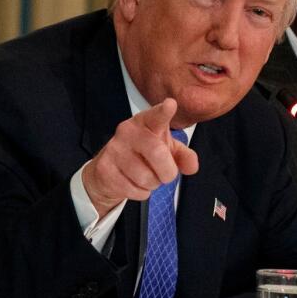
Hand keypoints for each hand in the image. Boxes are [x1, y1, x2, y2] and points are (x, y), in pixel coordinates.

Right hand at [81, 98, 198, 216]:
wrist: (109, 171)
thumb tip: (192, 167)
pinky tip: (134, 184)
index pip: (156, 116)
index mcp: (146, 123)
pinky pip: (134, 189)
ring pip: (146, 177)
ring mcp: (114, 149)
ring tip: (146, 177)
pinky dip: (140, 193)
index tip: (170, 105)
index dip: (163, 111)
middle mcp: (128, 131)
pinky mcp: (104, 168)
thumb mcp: (167, 151)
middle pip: (158, 153)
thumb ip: (183, 156)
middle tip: (166, 175)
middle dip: (168, 172)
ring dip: (152, 184)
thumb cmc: (143, 155)